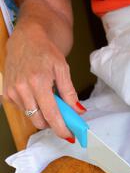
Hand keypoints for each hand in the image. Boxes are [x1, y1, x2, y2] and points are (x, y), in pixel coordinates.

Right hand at [3, 21, 84, 138]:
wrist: (27, 37)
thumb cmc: (46, 51)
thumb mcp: (63, 69)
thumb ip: (70, 93)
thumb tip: (78, 111)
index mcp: (37, 81)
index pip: (51, 115)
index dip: (61, 128)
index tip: (70, 136)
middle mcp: (22, 88)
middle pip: (39, 121)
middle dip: (52, 123)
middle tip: (62, 116)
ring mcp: (12, 91)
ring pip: (31, 117)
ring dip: (42, 114)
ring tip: (48, 98)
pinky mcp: (7, 94)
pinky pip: (23, 110)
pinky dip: (33, 107)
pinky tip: (36, 94)